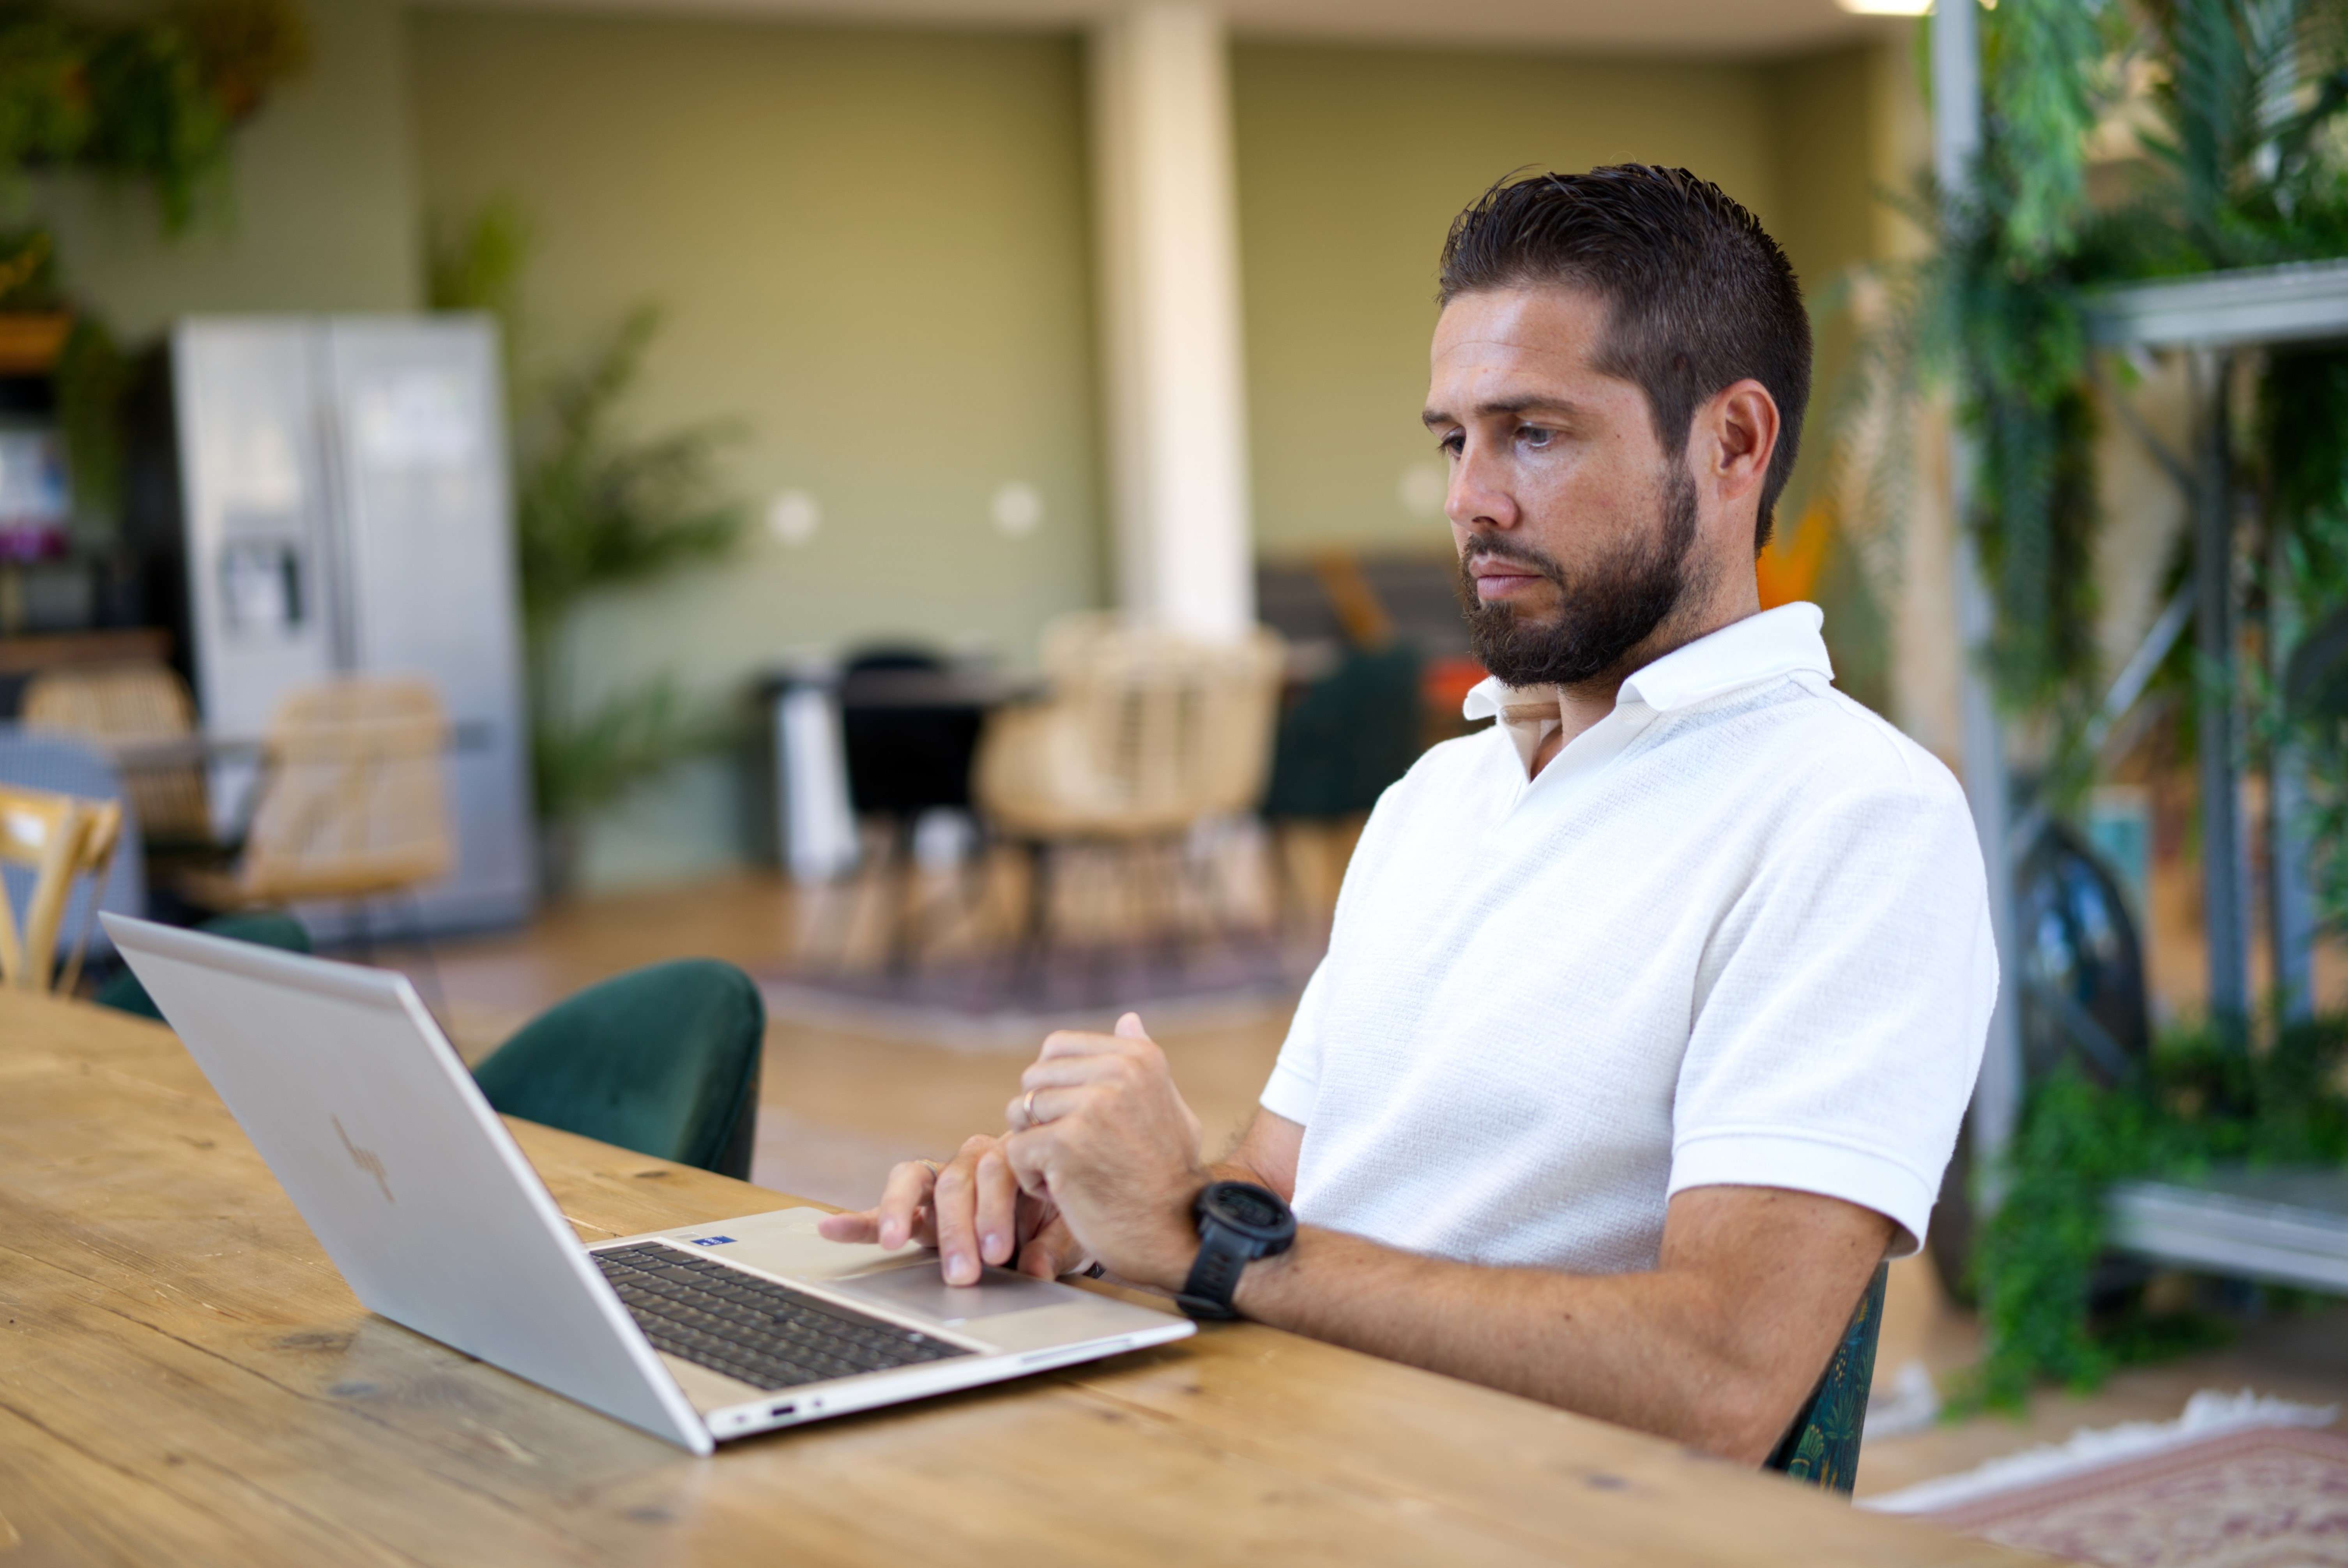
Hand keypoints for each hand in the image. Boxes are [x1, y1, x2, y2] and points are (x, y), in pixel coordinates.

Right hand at [815, 1134, 1090, 1284]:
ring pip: (912, 1181)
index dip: (995, 1212)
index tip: (1000, 1254)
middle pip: (955, 1183)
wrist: (1054, 1213)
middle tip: (962, 1272)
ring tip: (892, 1240)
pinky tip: (830, 1228)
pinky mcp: (914, 1209)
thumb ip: (1053, 1245)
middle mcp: (970, 1162)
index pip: (996, 1173)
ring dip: (901, 1212)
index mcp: (1012, 1158)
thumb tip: (1036, 1270)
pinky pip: (882, 1210)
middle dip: (956, 1229)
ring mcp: (938, 1183)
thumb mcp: (1069, 1229)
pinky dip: (857, 1221)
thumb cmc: (1060, 1216)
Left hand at [1002, 1013, 1208, 1289]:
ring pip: (1020, 1113)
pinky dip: (1031, 1180)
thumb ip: (1141, 1063)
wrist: (1176, 1234)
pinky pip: (1016, 1150)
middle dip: (1041, 1119)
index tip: (1081, 1123)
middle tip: (1075, 1155)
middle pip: (1034, 1079)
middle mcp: (1118, 1073)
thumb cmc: (1169, 1175)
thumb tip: (1127, 1018)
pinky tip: (1065, 1194)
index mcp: (1138, 1057)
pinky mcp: (1066, 1144)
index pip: (1057, 1048)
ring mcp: (1091, 1107)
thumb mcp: (1168, 1107)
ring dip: (1035, 1149)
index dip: (1055, 1087)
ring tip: (1071, 1174)